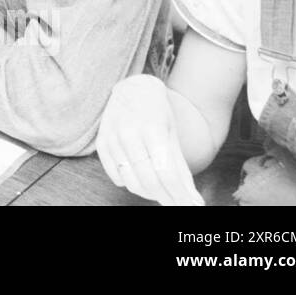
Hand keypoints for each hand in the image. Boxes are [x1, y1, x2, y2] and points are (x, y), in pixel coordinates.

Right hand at [95, 75, 203, 205]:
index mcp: (152, 129)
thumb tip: (194, 201)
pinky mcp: (101, 143)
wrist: (133, 88)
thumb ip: (181, 169)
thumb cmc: (158, 113)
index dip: (180, 195)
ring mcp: (112, 138)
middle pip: (149, 180)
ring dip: (149, 193)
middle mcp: (129, 133)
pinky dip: (131, 183)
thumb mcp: (174, 136)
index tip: (191, 207)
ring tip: (162, 192)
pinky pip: (116, 176)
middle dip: (167, 198)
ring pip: (131, 182)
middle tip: (178, 203)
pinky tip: (142, 179)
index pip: (166, 173)